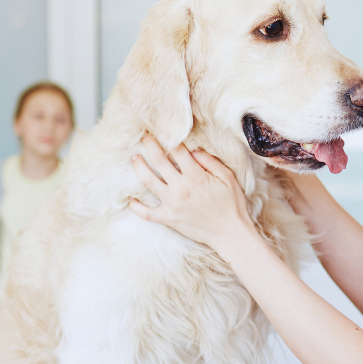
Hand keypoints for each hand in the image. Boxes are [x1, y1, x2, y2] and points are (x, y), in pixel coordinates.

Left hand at [128, 133, 255, 250]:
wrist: (229, 233)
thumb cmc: (231, 204)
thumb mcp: (227, 178)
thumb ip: (210, 161)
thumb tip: (193, 150)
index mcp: (195, 175)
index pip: (177, 151)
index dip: (170, 138)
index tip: (163, 130)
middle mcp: (180, 187)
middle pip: (159, 161)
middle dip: (150, 146)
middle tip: (144, 136)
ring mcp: (172, 204)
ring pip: (149, 181)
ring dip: (139, 168)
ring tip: (134, 159)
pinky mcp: (169, 218)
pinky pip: (147, 213)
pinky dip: (137, 207)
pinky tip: (131, 200)